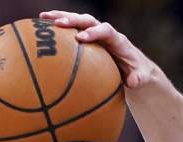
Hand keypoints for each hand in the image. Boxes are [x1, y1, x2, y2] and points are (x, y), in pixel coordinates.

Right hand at [39, 11, 158, 87]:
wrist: (135, 66)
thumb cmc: (138, 71)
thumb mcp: (142, 77)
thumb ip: (139, 79)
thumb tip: (132, 83)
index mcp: (118, 40)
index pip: (106, 31)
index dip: (94, 32)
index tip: (80, 38)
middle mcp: (106, 32)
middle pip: (89, 21)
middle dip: (74, 20)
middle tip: (58, 24)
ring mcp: (95, 33)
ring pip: (78, 20)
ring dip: (61, 17)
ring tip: (42, 18)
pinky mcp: (88, 36)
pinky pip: (72, 29)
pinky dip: (58, 26)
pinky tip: (41, 27)